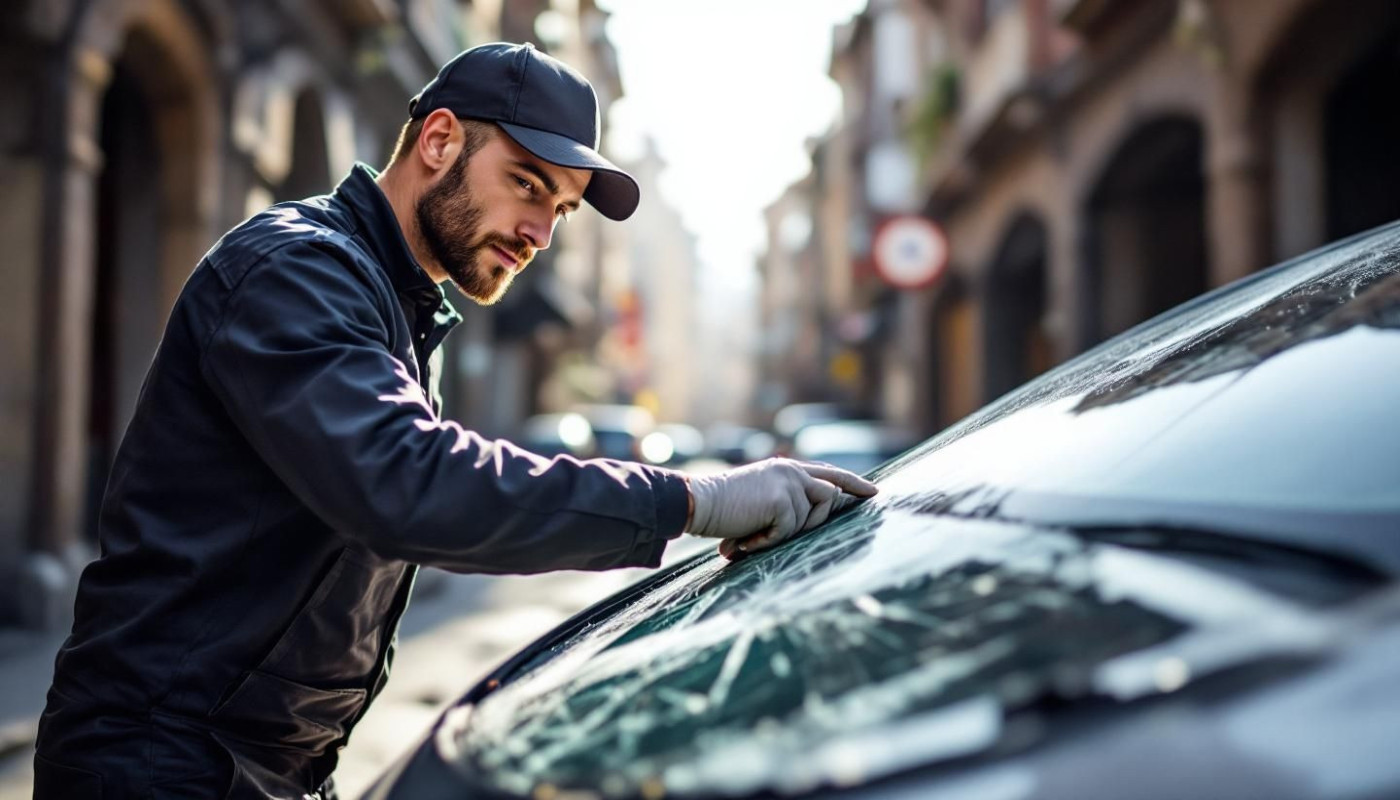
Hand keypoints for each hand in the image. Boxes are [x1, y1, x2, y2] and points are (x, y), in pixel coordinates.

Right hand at [685, 459, 877, 557]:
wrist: (699, 503)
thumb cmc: (723, 509)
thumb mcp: (760, 500)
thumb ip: (784, 504)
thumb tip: (807, 523)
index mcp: (787, 468)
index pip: (829, 473)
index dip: (853, 483)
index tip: (874, 492)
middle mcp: (792, 470)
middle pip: (831, 495)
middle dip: (815, 521)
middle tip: (777, 533)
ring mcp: (789, 483)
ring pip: (810, 519)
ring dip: (783, 533)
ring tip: (754, 533)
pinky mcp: (783, 499)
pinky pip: (790, 530)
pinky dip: (768, 541)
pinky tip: (748, 538)